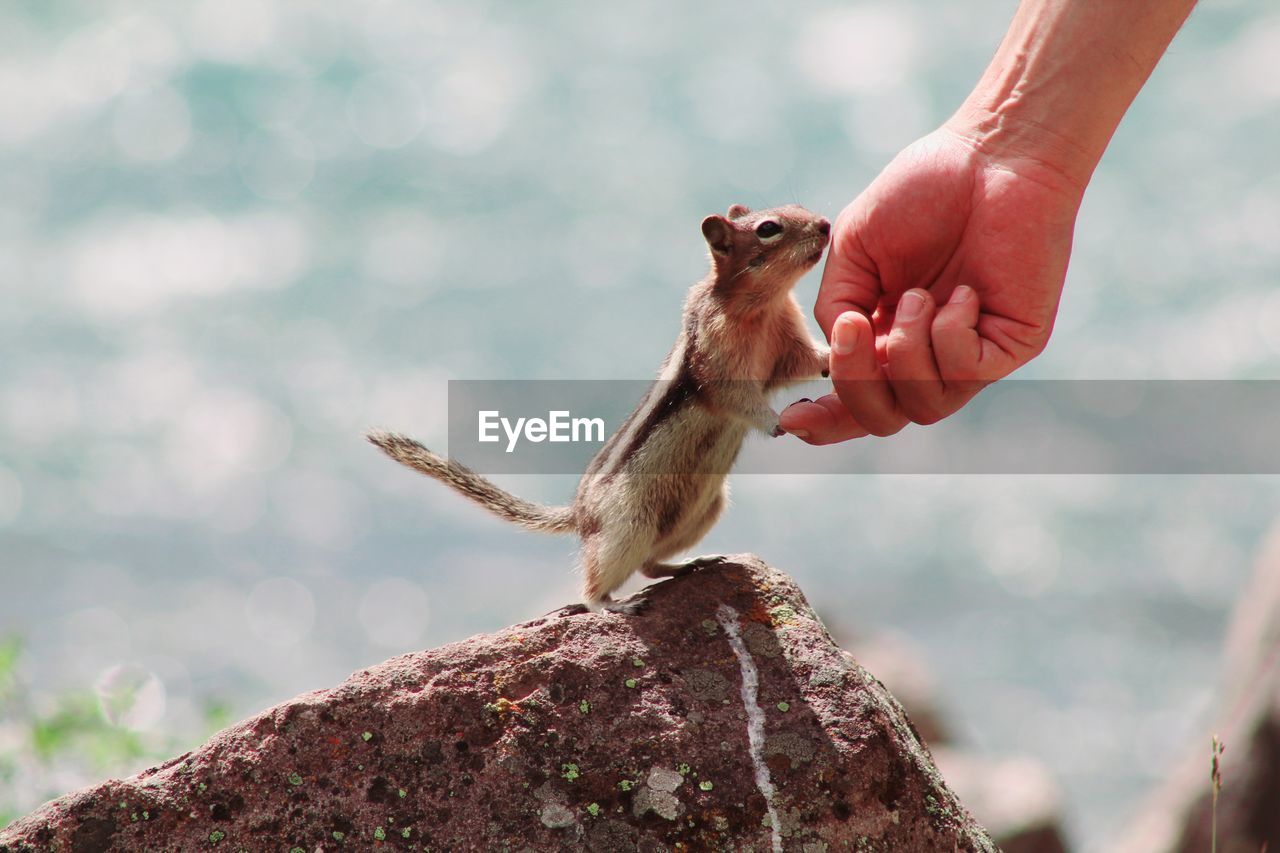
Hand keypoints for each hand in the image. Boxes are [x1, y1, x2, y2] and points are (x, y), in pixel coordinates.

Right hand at [780, 127, 1085, 442]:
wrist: (991, 154)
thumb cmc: (923, 192)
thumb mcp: (854, 249)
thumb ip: (835, 303)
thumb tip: (839, 346)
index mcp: (884, 337)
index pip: (854, 399)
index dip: (822, 419)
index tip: (788, 419)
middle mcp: (926, 355)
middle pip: (883, 419)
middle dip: (857, 385)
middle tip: (853, 329)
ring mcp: (970, 354)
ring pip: (924, 406)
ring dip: (906, 351)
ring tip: (916, 294)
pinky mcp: (1011, 345)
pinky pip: (966, 372)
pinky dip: (948, 334)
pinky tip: (962, 291)